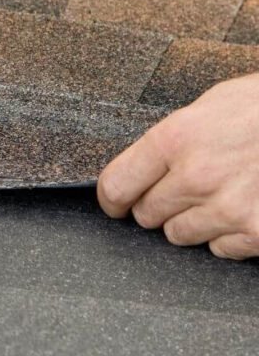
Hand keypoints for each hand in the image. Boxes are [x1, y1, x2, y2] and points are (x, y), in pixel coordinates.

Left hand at [97, 74, 258, 259]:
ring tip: (218, 195)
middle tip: (179, 191)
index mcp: (175, 139)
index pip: (117, 185)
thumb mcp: (210, 106)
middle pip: (146, 214)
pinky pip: (221, 249)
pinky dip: (228, 235)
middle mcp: (196, 177)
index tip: (114, 204)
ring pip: (179, 235)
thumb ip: (172, 139)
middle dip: (156, 205)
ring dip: (191, 221)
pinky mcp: (258, 232)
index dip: (111, 199)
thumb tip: (142, 167)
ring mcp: (228, 208)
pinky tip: (245, 209)